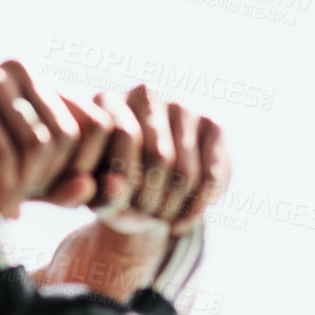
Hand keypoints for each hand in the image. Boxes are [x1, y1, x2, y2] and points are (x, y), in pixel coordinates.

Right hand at [0, 59, 112, 217]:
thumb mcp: (33, 185)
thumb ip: (67, 186)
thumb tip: (94, 187)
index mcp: (44, 83)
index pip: (97, 122)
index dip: (91, 166)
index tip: (69, 196)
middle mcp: (22, 72)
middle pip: (69, 136)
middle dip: (54, 178)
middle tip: (28, 200)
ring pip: (39, 145)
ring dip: (27, 186)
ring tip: (10, 203)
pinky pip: (5, 156)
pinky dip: (6, 191)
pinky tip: (2, 210)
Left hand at [87, 84, 231, 236]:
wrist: (149, 190)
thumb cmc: (116, 189)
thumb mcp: (101, 198)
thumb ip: (102, 195)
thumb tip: (115, 185)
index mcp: (107, 100)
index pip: (125, 137)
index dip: (125, 183)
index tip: (119, 207)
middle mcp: (146, 93)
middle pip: (159, 156)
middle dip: (151, 199)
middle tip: (144, 216)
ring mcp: (183, 105)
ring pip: (186, 171)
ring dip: (173, 207)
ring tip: (159, 218)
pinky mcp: (213, 124)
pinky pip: (210, 177)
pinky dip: (197, 208)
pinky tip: (182, 221)